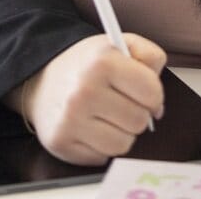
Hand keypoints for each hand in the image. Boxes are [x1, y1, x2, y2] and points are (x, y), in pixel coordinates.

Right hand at [19, 33, 165, 164]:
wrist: (42, 77)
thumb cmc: (87, 63)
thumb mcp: (120, 44)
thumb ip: (150, 56)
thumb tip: (158, 103)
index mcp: (102, 62)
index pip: (151, 92)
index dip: (154, 95)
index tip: (146, 93)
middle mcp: (84, 91)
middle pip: (139, 121)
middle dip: (137, 113)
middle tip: (123, 102)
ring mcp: (70, 120)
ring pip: (123, 145)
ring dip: (122, 132)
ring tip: (108, 115)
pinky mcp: (61, 143)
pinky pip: (102, 157)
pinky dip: (102, 145)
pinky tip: (92, 126)